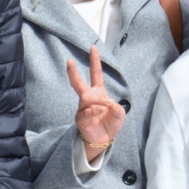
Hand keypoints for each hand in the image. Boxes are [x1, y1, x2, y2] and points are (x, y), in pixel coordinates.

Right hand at [66, 46, 125, 164]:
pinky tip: (98, 114)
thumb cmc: (110, 124)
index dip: (94, 61)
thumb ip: (116, 106)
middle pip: (79, 83)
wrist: (104, 140)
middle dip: (73, 72)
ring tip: (104, 107)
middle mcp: (89, 98)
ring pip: (87, 98)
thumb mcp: (119, 114)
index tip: (93, 47)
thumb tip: (106, 102)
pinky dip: (94, 111)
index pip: (95, 73)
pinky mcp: (80, 118)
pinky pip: (86, 111)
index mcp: (99, 93)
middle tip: (69, 61)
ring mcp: (83, 108)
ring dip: (97, 101)